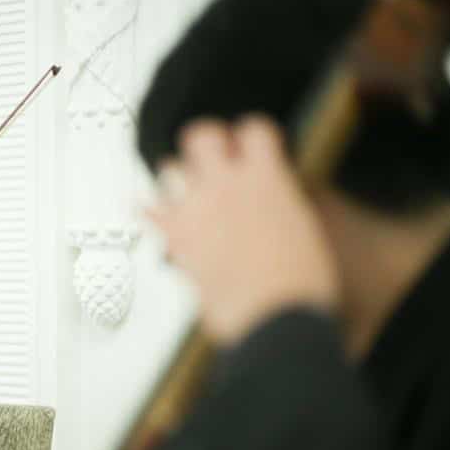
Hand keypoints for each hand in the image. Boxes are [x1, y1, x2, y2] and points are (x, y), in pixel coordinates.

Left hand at [145, 116, 339, 345]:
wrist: (274, 320)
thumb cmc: (297, 286)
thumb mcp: (302, 229)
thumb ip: (279, 201)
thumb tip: (271, 197)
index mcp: (267, 179)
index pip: (253, 130)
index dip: (251, 136)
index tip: (250, 145)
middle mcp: (226, 186)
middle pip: (201, 136)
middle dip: (206, 143)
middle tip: (212, 156)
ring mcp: (195, 210)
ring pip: (169, 168)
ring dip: (177, 176)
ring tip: (185, 187)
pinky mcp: (175, 239)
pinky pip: (149, 214)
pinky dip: (147, 211)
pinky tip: (146, 208)